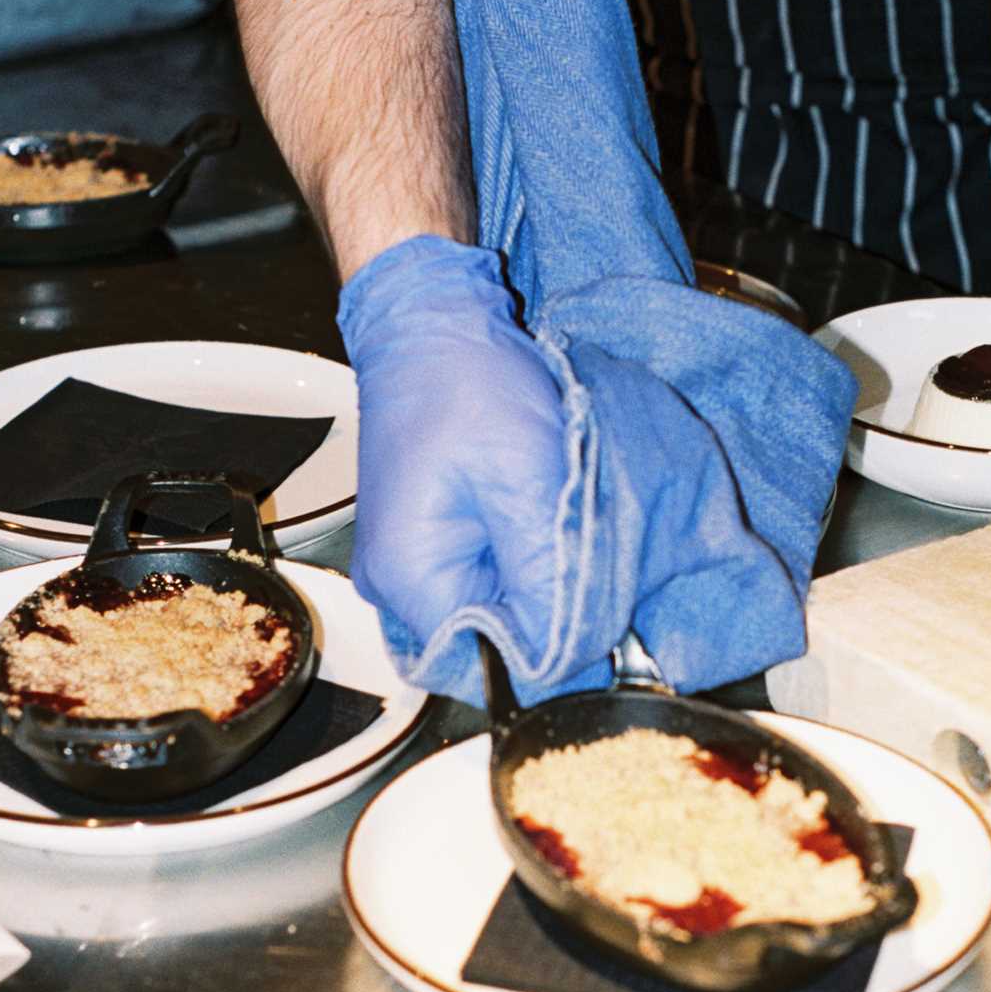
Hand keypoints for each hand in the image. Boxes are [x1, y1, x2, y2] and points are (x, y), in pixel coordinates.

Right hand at [338, 237, 566, 660]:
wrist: (432, 327)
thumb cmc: (468, 385)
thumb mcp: (528, 481)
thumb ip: (546, 575)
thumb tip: (568, 650)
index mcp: (411, 578)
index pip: (486, 664)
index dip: (549, 649)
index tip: (593, 606)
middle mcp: (397, 586)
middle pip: (487, 642)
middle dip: (546, 611)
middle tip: (581, 550)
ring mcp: (410, 566)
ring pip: (491, 611)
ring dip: (537, 582)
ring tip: (556, 522)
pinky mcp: (429, 545)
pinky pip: (484, 579)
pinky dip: (521, 558)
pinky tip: (537, 517)